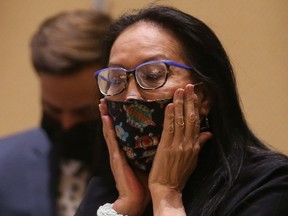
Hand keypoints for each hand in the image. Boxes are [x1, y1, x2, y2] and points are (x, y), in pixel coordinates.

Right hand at [99, 99, 149, 215]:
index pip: (122, 130)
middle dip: (110, 112)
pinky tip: (106, 118)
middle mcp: (119, 149)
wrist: (136, 198)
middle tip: (107, 98)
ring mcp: (116, 153)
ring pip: (110, 131)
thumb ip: (152, 148)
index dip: (119, 116)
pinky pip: (112, 141)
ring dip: (105, 116)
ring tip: (103, 103)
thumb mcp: (148, 160)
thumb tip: (165, 136)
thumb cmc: (144, 180)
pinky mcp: (116, 158)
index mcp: (127, 149)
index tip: (119, 103)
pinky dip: (108, 129)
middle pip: (114, 127)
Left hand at [148, 84, 212, 214]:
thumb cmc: (178, 175)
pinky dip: (171, 117)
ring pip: (181, 121)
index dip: (196, 107)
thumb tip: (208, 133)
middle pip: (191, 118)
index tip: (195, 94)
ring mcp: (177, 145)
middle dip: (190, 101)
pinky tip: (171, 105)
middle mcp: (188, 144)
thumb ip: (200, 145)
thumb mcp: (193, 160)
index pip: (196, 122)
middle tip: (189, 86)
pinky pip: (169, 129)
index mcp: (194, 146)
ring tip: (180, 90)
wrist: (168, 189)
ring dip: (181, 104)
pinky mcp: (166, 148)